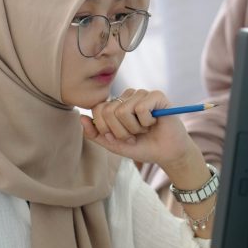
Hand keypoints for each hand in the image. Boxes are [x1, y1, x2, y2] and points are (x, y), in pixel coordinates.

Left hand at [81, 88, 196, 170]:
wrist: (166, 153)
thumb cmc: (142, 147)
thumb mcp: (114, 144)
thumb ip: (95, 134)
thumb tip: (81, 117)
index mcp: (116, 104)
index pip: (98, 109)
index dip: (107, 129)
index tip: (120, 138)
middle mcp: (127, 96)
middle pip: (109, 111)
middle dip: (121, 132)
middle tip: (134, 135)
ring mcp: (142, 94)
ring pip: (124, 110)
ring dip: (134, 128)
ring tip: (144, 130)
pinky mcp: (156, 95)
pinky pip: (141, 108)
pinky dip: (146, 122)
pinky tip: (154, 123)